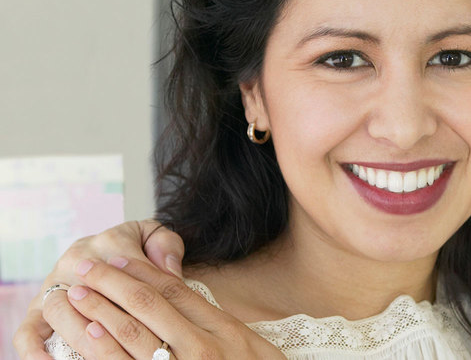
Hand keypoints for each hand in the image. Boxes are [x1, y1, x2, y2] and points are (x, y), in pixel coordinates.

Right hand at [13, 220, 184, 359]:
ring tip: (99, 354)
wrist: (108, 250)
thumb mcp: (154, 238)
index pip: (126, 269)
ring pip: (59, 312)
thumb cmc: (138, 248)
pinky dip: (34, 351)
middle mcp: (74, 261)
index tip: (165, 317)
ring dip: (78, 334)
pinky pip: (27, 333)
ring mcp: (53, 287)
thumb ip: (166, 247)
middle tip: (133, 342)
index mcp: (107, 242)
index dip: (145, 294)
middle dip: (109, 317)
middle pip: (87, 291)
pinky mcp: (36, 311)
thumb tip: (169, 271)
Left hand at [63, 257, 283, 359]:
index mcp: (224, 331)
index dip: (142, 270)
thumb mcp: (255, 350)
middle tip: (86, 267)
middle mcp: (202, 349)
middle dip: (112, 282)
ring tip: (77, 293)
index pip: (175, 291)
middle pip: (149, 304)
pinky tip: (88, 332)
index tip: (118, 258)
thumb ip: (223, 327)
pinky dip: (104, 348)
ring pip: (132, 332)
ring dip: (99, 309)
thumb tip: (191, 305)